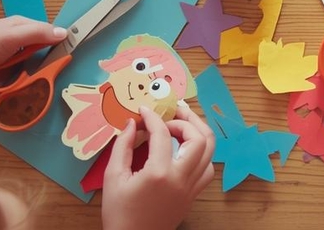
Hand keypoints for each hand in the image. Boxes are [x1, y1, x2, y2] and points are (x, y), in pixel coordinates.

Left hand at [0, 16, 66, 83]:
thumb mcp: (12, 36)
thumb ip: (38, 34)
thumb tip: (65, 32)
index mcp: (23, 26)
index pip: (50, 32)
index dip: (61, 42)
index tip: (72, 54)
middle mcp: (20, 40)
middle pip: (43, 52)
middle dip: (46, 64)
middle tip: (52, 74)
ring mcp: (12, 57)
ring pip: (33, 67)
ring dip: (33, 75)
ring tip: (37, 84)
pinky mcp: (5, 71)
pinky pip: (21, 77)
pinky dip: (22, 82)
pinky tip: (24, 87)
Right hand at [102, 102, 215, 229]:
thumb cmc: (119, 213)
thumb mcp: (113, 178)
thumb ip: (123, 146)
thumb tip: (133, 123)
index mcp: (159, 173)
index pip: (162, 133)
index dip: (153, 117)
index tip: (144, 110)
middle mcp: (181, 178)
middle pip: (200, 137)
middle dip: (187, 119)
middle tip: (171, 112)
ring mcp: (191, 187)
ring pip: (210, 151)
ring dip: (199, 132)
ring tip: (183, 123)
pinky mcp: (194, 195)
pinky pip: (207, 168)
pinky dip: (202, 153)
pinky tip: (187, 148)